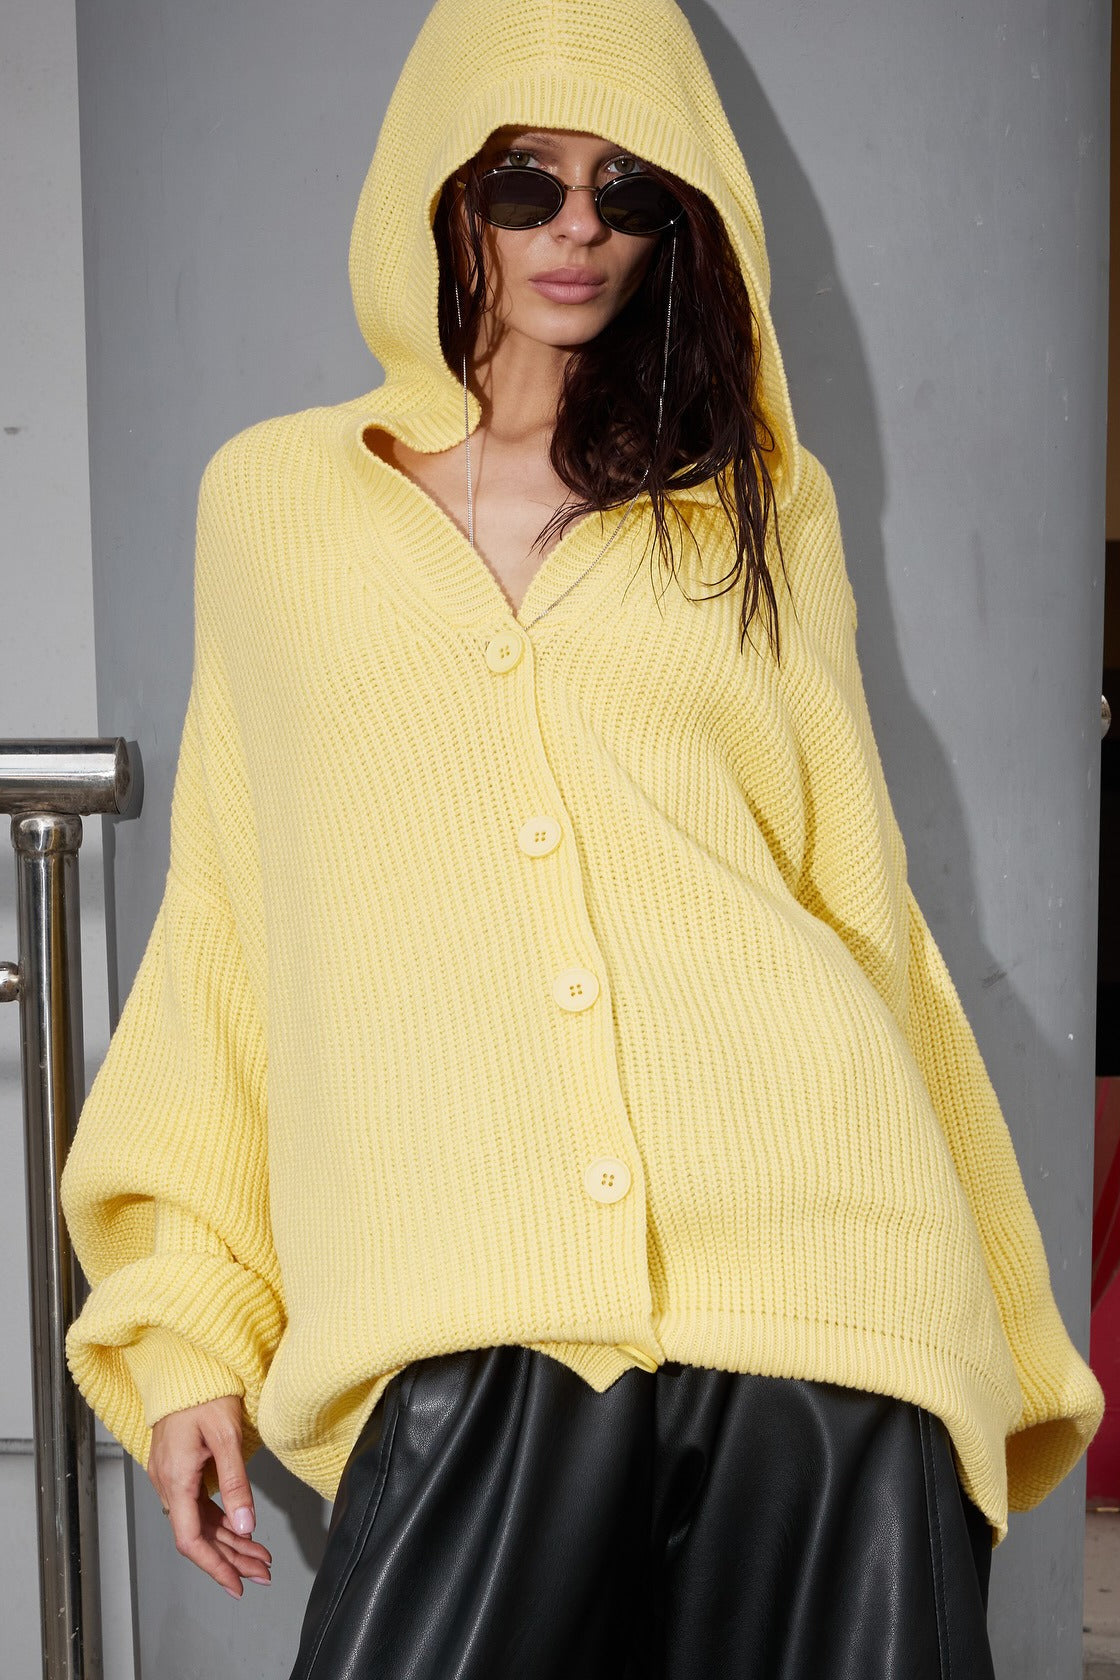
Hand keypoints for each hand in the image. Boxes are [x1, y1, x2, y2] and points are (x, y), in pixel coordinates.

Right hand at [147, 1395, 272, 1598]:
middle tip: (261, 1572)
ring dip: (228, 1541)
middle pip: (198, 1535)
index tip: (237, 1583)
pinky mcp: (177, 1468)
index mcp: (176, 1478)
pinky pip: (196, 1505)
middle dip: (230, 1558)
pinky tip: (239, 1529)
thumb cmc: (206, 1392)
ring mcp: (170, 1476)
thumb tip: (245, 1526)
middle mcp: (167, 1482)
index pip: (190, 1539)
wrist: (185, 1366)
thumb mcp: (227, 1436)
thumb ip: (236, 1483)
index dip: (214, 1566)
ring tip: (258, 1557)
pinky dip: (219, 1520)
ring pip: (198, 1522)